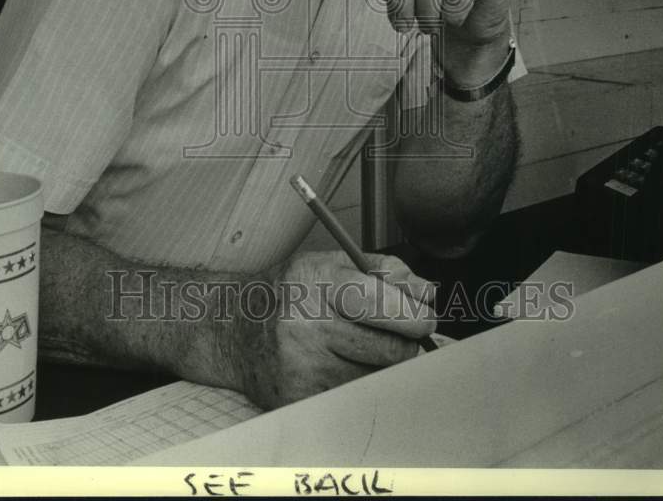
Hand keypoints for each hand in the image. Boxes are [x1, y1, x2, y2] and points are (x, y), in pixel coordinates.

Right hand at [232, 251, 437, 409]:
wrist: (235, 329)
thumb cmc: (293, 293)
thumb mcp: (332, 264)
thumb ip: (383, 271)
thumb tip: (427, 293)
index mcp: (319, 283)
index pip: (386, 305)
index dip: (415, 315)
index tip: (423, 317)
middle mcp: (309, 325)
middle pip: (391, 349)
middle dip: (407, 342)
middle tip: (403, 335)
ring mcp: (303, 367)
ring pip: (378, 376)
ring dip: (381, 364)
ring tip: (360, 346)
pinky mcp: (300, 399)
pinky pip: (354, 396)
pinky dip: (358, 382)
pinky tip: (339, 365)